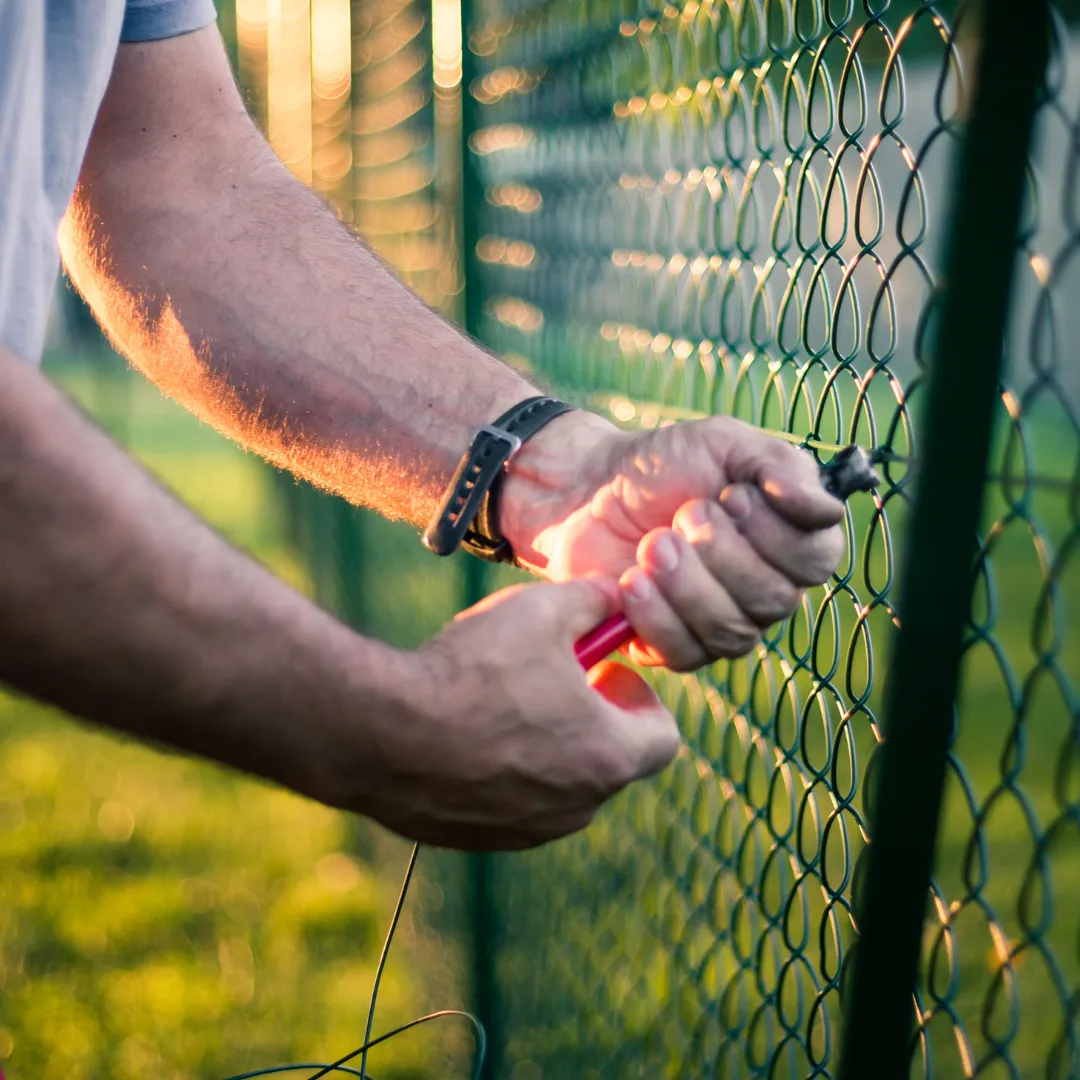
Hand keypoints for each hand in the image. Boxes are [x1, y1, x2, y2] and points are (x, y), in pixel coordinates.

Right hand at [364, 580, 679, 849]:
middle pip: (611, 760)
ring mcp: (529, 830)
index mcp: (608, 756)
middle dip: (592, 716)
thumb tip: (614, 597)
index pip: (664, 737)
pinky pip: (514, 803)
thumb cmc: (470, 670)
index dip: (642, 696)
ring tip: (503, 701)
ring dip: (549, 746)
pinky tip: (465, 733)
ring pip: (561, 784)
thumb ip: (594, 600)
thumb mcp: (542, 609)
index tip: (604, 671)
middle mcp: (578, 807)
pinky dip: (505, 772)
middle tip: (553, 679)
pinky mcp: (482, 840)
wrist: (379, 733)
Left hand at [500, 412, 845, 671]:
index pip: (817, 561)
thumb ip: (779, 466)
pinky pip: (684, 654)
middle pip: (774, 602)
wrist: (587, 489)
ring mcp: (718, 622)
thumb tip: (827, 509)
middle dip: (723, 553)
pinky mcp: (670, 644)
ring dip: (687, 583)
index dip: (775, 533)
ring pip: (732, 632)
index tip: (730, 495)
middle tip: (683, 513)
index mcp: (787, 540)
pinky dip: (656, 616)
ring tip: (651, 543)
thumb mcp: (723, 441)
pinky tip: (631, 581)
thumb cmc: (662, 464)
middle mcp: (762, 589)